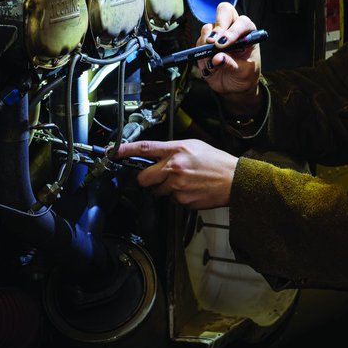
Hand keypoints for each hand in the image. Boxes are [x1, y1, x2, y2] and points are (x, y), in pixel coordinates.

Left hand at [115, 138, 237, 209]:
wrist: (234, 180)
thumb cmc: (216, 162)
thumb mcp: (194, 146)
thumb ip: (172, 150)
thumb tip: (156, 155)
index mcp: (177, 150)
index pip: (145, 148)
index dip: (126, 150)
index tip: (113, 152)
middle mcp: (174, 167)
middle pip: (143, 178)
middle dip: (147, 179)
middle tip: (159, 177)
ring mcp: (177, 186)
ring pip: (156, 191)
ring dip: (164, 189)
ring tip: (183, 183)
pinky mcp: (182, 201)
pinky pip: (170, 201)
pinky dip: (177, 198)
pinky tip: (190, 190)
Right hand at [196, 1, 262, 115]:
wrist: (234, 86)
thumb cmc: (245, 75)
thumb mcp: (244, 72)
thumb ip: (232, 65)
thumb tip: (217, 58)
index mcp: (247, 33)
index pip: (242, 22)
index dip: (232, 31)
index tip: (224, 44)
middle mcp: (232, 29)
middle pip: (224, 11)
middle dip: (217, 26)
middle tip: (212, 42)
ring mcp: (217, 34)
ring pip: (207, 28)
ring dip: (206, 44)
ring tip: (212, 63)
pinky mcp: (205, 43)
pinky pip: (198, 43)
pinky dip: (201, 55)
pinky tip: (209, 67)